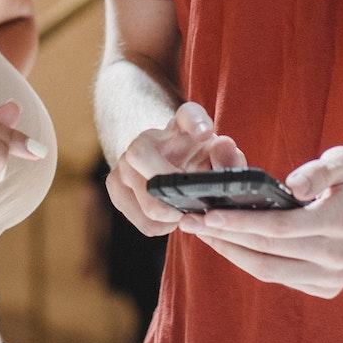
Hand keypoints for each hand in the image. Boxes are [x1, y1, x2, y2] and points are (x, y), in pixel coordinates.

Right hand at [105, 101, 245, 236]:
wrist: (166, 167)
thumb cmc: (200, 162)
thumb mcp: (219, 158)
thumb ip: (229, 157)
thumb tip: (224, 145)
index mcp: (181, 124)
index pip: (189, 115)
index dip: (196, 122)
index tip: (204, 133)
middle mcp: (147, 138)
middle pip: (146, 159)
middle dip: (172, 192)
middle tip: (194, 208)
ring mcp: (125, 160)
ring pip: (145, 199)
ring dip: (170, 217)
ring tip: (183, 213)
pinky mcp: (114, 184)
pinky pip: (140, 218)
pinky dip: (158, 227)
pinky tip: (168, 218)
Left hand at [179, 145, 342, 298]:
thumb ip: (320, 170)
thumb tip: (291, 186)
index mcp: (342, 223)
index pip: (280, 227)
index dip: (241, 222)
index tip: (208, 214)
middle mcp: (337, 257)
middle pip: (268, 251)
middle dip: (225, 237)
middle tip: (191, 222)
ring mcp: (332, 278)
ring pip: (269, 271)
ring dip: (231, 253)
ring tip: (203, 234)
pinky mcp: (326, 288)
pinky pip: (279, 278)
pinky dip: (251, 262)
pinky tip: (231, 243)